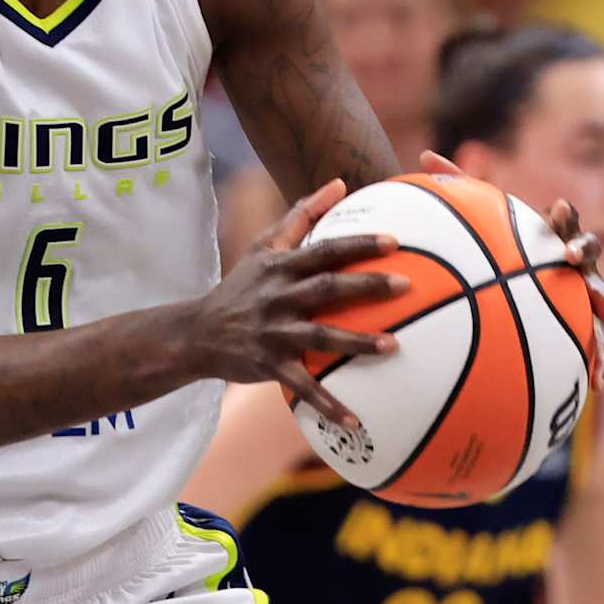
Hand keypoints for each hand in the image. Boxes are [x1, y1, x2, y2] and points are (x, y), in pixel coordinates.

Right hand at [195, 178, 406, 429]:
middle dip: (366, 286)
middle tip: (406, 286)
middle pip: (326, 288)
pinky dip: (327, 404)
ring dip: (357, 342)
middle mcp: (278, 297)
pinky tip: (357, 420)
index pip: (323, 250)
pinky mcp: (268, 365)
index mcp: (279, 267)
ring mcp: (273, 332)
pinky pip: (302, 387)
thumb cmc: (240, 286)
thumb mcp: (262, 247)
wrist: (197, 333)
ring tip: (394, 346)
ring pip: (319, 336)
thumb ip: (301, 215)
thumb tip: (339, 183)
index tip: (394, 241)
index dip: (357, 244)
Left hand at [419, 151, 603, 379]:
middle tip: (572, 257)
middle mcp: (574, 259)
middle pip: (590, 248)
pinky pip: (596, 341)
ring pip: (603, 296)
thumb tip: (424, 152)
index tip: (556, 206)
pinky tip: (598, 382)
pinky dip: (602, 360)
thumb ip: (457, 185)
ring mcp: (585, 290)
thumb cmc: (502, 243)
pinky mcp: (585, 323)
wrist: (529, 279)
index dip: (562, 212)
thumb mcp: (480, 218)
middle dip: (585, 250)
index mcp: (551, 233)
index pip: (561, 218)